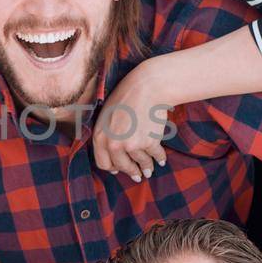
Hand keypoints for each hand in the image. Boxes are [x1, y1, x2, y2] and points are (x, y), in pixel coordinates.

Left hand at [92, 61, 170, 182]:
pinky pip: (155, 156)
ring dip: (147, 168)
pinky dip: (160, 159)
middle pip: (123, 167)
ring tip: (150, 171)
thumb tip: (113, 162)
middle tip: (138, 175)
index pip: (103, 163)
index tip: (119, 170)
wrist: (146, 87)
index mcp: (100, 137)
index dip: (113, 168)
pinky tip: (161, 160)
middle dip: (131, 172)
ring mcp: (131, 145)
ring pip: (141, 163)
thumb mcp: (106, 116)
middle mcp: (114, 144)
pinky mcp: (149, 143)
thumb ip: (107, 136)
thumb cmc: (126, 97)